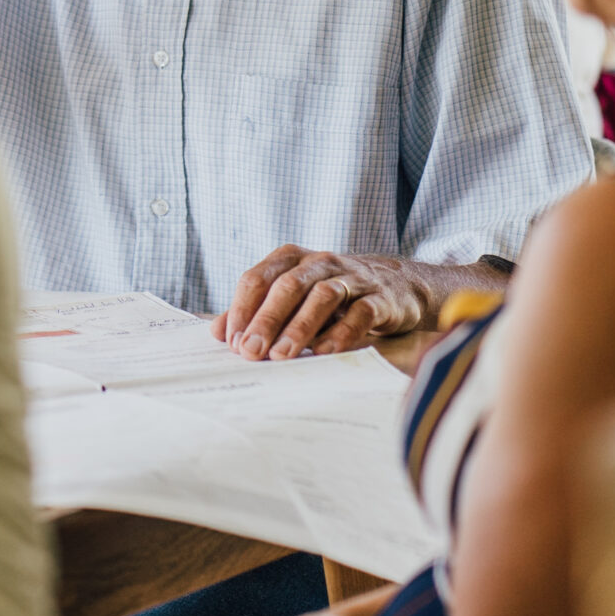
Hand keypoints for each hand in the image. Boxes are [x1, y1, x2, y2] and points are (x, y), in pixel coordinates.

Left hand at [214, 247, 492, 359]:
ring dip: (299, 327)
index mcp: (291, 259)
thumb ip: (256, 311)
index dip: (242, 309)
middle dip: (265, 319)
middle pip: (287, 286)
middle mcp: (320, 263)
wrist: (397, 288)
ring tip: (281, 356)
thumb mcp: (293, 298)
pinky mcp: (381, 298)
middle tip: (250, 352)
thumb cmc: (333, 297)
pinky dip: (342, 333)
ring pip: (322, 296)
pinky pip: (361, 313)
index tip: (231, 342)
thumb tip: (217, 332)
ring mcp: (352, 278)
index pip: (257, 278)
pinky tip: (325, 353)